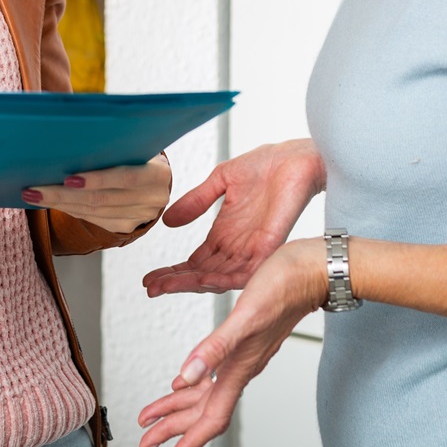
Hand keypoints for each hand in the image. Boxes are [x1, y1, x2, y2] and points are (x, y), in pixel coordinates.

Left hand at [22, 154, 171, 233]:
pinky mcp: (126, 226)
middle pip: (102, 199)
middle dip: (63, 194)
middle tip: (33, 189)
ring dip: (59, 203)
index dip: (97, 179)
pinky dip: (69, 209)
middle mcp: (152, 199)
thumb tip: (67, 126)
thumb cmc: (135, 149)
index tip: (67, 177)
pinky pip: (92, 219)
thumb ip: (111, 139)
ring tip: (32, 194)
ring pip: (93, 212)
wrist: (155, 177)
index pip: (126, 177)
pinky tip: (50, 200)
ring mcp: (139, 216)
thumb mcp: (132, 141)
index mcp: (158, 173)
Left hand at [138, 237, 327, 446]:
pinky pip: (213, 372)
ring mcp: (244, 355)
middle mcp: (241, 367)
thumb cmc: (285, 287)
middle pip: (202, 412)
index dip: (187, 444)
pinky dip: (194, 381)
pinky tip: (184, 380)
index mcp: (239, 368)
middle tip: (147, 444)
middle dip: (173, 430)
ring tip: (153, 417)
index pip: (210, 418)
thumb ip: (215, 347)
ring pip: (205, 394)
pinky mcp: (244, 340)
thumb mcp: (245, 316)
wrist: (313, 270)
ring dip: (178, 408)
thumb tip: (185, 376)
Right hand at [142, 138, 325, 295]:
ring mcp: (253, 249)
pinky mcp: (269, 247)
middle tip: (151, 288)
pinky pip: (247, 271)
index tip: (149, 278)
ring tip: (167, 286)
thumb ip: (196, 201)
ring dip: (193, 283)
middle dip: (176, 282)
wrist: (296, 158)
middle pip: (203, 274)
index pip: (196, 261)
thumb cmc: (267, 166)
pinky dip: (225, 278)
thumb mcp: (221, 181)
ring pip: (219, 277)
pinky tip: (203, 281)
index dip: (173, 271)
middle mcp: (238, 246)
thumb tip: (167, 220)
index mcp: (226, 232)